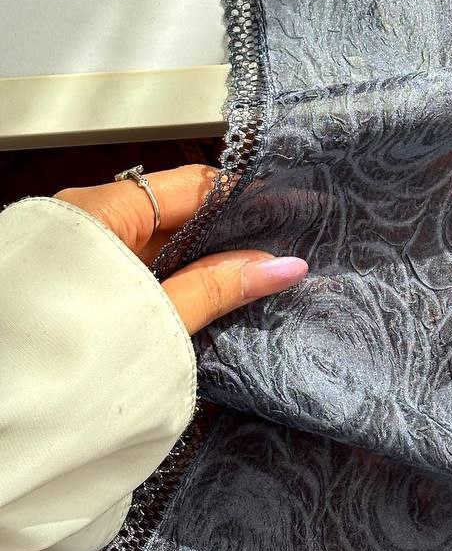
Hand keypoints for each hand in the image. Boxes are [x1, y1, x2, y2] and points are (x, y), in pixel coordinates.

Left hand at [54, 163, 307, 333]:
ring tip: (254, 280)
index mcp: (101, 209)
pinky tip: (205, 300)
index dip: (244, 200)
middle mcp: (84, 219)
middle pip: (173, 213)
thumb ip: (218, 287)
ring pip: (154, 244)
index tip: (288, 216)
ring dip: (201, 262)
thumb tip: (284, 264)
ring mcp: (76, 254)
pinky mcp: (73, 287)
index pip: (192, 185)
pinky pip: (133, 269)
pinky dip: (170, 280)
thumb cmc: (66, 365)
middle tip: (280, 255)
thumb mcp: (155, 320)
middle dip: (227, 235)